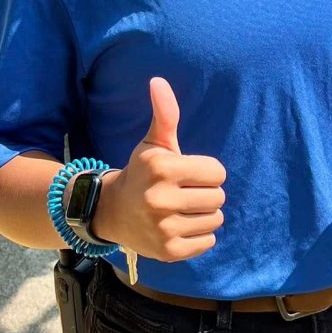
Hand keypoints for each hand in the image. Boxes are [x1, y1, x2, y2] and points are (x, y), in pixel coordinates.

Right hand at [92, 78, 226, 261]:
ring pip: (216, 219)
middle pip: (218, 197)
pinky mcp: (169, 251)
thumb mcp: (153, 143)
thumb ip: (164, 114)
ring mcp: (164, 228)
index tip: (187, 174)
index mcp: (163, 169)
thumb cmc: (142, 173)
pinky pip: (208, 241)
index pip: (218, 172)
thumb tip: (158, 81)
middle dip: (206, 194)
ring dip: (204, 215)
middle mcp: (161, 200)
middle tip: (184, 194)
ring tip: (181, 210)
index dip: (206, 172)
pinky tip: (179, 227)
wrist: (113, 212)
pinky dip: (199, 236)